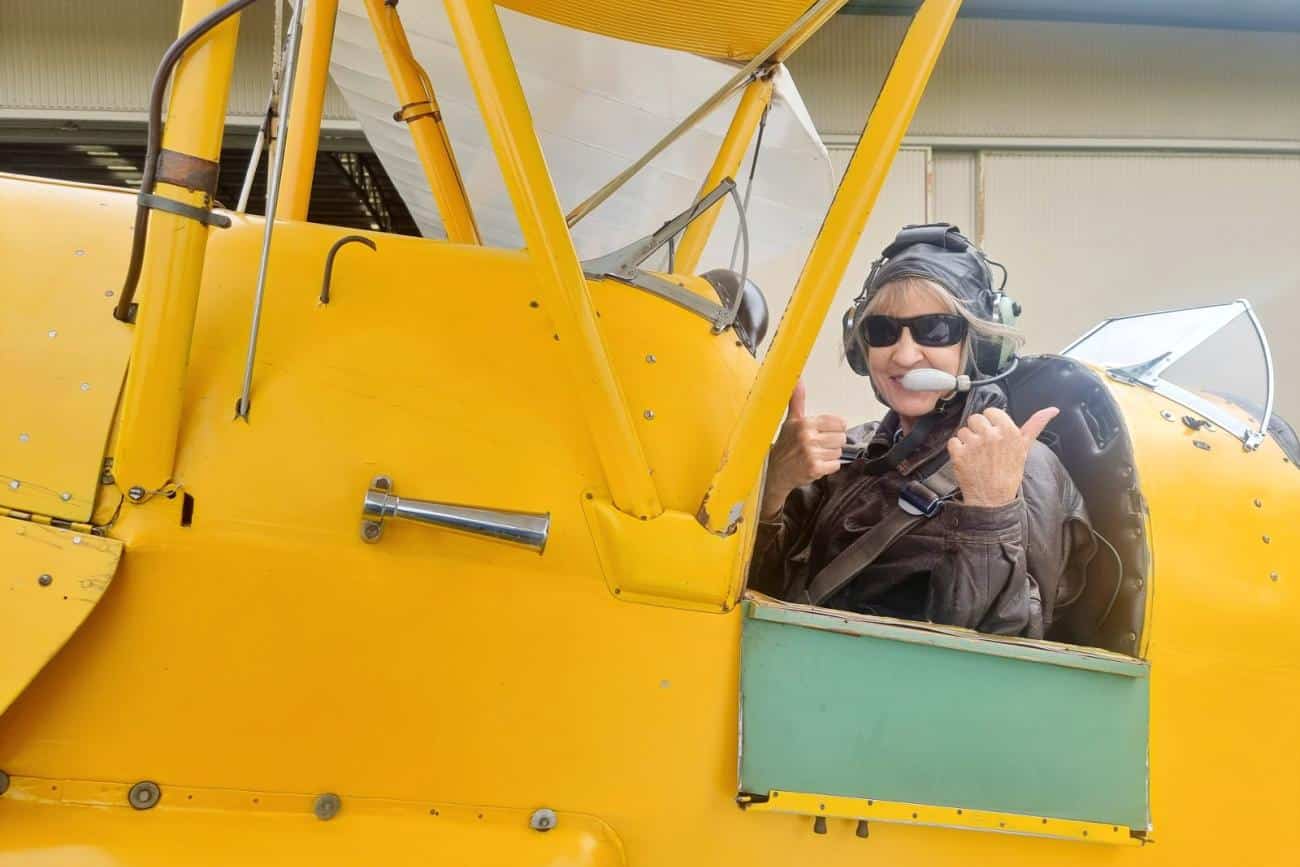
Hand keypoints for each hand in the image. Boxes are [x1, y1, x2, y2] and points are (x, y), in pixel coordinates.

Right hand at [761, 381, 847, 519]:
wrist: (774, 472)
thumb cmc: (785, 446)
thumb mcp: (790, 420)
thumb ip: (797, 400)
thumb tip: (798, 380)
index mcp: (805, 423)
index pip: (838, 423)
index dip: (834, 429)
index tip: (824, 433)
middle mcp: (808, 437)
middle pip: (841, 438)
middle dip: (832, 443)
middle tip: (818, 446)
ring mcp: (812, 454)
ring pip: (838, 452)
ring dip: (829, 455)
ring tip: (816, 455)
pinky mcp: (815, 469)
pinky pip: (835, 465)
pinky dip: (828, 467)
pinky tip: (817, 464)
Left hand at [947, 407, 1058, 507]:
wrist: (993, 498)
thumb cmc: (1009, 473)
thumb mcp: (1025, 448)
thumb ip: (1036, 425)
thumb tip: (1053, 409)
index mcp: (1008, 431)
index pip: (991, 411)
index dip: (990, 423)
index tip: (994, 434)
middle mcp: (991, 435)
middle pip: (975, 418)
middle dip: (978, 430)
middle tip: (984, 447)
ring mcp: (974, 444)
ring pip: (963, 430)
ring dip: (967, 441)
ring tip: (977, 455)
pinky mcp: (959, 454)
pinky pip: (953, 441)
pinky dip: (957, 450)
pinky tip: (967, 460)